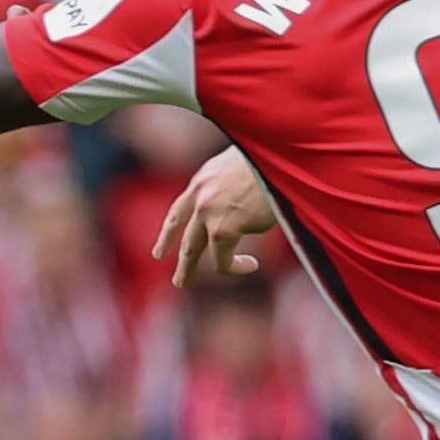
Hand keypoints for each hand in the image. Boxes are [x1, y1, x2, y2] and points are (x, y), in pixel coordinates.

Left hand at [157, 147, 278, 285]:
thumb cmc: (272, 162)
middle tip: (164, 266)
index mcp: (205, 180)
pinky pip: (225, 259)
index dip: (170, 229)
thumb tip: (242, 211)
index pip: (180, 208)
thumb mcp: (244, 171)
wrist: (279, 156)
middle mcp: (201, 196)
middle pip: (181, 231)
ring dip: (187, 269)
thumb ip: (234, 191)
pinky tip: (251, 266)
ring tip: (181, 282)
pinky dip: (237, 266)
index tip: (161, 246)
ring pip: (194, 250)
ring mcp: (210, 213)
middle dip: (170, 250)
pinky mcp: (224, 229)